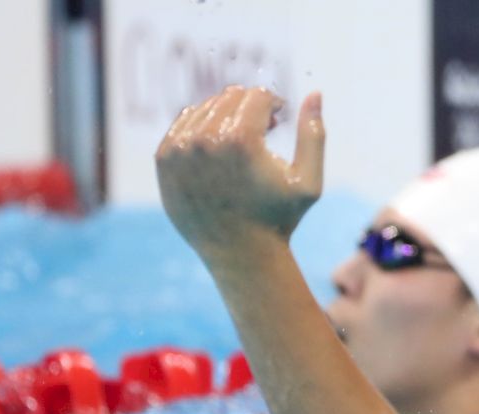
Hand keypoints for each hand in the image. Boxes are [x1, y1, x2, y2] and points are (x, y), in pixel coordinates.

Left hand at [155, 86, 324, 257]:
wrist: (240, 254)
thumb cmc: (280, 218)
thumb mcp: (309, 181)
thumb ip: (314, 134)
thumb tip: (315, 93)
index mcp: (240, 139)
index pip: (257, 95)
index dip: (274, 103)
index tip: (279, 119)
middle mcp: (204, 139)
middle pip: (230, 97)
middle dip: (251, 108)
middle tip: (263, 130)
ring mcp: (179, 149)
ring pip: (205, 107)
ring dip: (226, 116)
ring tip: (241, 140)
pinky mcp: (163, 160)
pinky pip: (182, 124)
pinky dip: (201, 128)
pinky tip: (218, 148)